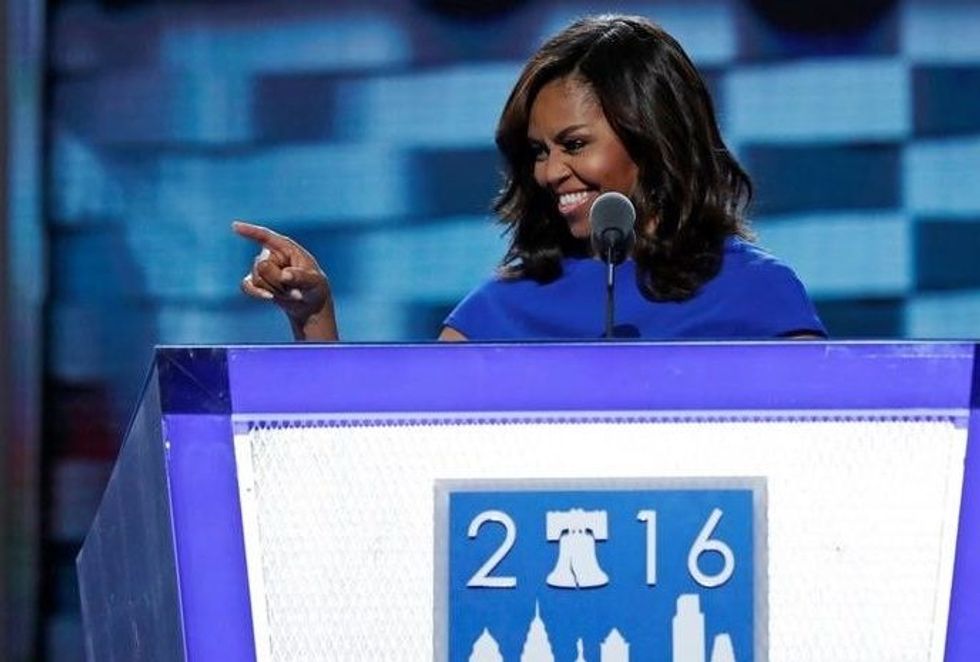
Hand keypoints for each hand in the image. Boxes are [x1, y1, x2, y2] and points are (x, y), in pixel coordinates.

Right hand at [233, 221, 338, 340]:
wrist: (309, 304)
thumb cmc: (315, 287)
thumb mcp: (314, 282)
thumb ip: (301, 277)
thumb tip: (284, 275)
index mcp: (286, 247)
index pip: (265, 237)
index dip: (250, 232)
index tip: (235, 226)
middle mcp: (272, 254)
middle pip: (262, 266)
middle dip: (278, 282)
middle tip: (296, 289)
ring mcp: (262, 268)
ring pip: (257, 279)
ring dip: (274, 290)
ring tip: (291, 293)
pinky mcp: (256, 282)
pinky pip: (246, 286)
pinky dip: (257, 293)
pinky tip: (269, 298)